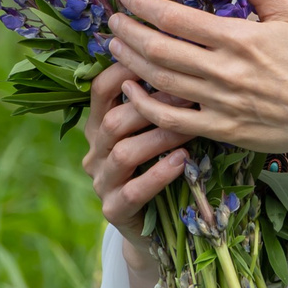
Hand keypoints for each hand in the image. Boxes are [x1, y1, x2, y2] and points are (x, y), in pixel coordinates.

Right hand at [79, 62, 186, 287]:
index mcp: (100, 125)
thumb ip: (160, 103)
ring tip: (191, 129)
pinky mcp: (113, 211)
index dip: (125, 70)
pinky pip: (132, 191)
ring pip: (124, 153)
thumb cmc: (162, 167)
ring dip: (160, 138)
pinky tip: (182, 163)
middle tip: (191, 95)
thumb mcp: (156, 133)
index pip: (101, 88)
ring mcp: (102, 182)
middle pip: (114, 120)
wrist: (156, 230)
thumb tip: (189, 61)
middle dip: (153, 105)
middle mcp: (95, 151)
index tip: (160, 56)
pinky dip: (158, 175)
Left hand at [105, 0, 287, 179]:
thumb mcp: (286, 12)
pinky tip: (131, 88)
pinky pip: (170, 119)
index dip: (144, 6)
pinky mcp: (220, 129)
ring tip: (116, 45)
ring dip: (129, 61)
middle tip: (113, 20)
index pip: (176, 18)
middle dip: (128, 31)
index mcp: (239, 38)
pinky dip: (144, 104)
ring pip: (159, 81)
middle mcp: (225, 70)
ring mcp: (220, 102)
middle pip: (159, 49)